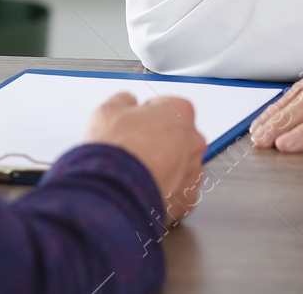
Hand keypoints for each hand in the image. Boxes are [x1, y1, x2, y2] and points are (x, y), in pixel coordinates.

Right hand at [85, 92, 206, 224]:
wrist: (114, 192)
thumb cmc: (116, 151)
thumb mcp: (109, 110)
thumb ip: (124, 101)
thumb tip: (126, 102)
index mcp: (180, 112)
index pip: (168, 107)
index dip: (147, 116)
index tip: (135, 125)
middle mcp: (193, 141)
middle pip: (178, 137)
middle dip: (159, 142)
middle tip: (135, 150)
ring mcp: (193, 172)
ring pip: (180, 166)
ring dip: (164, 168)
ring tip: (137, 174)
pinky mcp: (188, 200)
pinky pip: (178, 192)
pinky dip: (165, 192)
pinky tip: (144, 190)